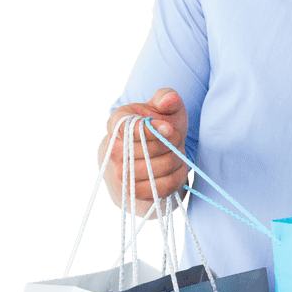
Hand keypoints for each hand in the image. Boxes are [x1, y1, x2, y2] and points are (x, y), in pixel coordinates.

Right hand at [97, 88, 188, 210]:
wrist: (153, 153)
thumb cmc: (159, 126)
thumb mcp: (165, 108)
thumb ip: (167, 98)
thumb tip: (169, 100)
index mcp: (118, 123)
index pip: (133, 129)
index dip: (156, 130)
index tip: (170, 128)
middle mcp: (114, 150)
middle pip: (151, 150)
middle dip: (173, 144)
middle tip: (176, 140)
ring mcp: (121, 173)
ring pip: (159, 169)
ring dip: (177, 160)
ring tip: (177, 154)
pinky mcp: (134, 193)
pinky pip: (163, 188)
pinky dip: (177, 178)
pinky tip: (177, 168)